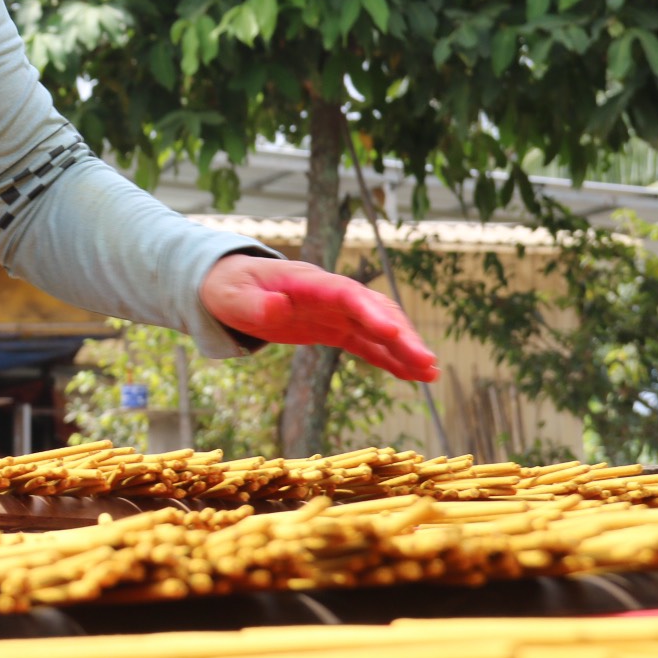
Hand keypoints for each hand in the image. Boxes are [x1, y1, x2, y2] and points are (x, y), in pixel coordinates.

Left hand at [199, 255, 437, 382]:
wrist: (226, 285)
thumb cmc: (227, 287)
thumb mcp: (232, 297)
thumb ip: (254, 305)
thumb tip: (276, 309)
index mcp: (306, 281)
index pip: (346, 293)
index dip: (370, 311)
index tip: (393, 333)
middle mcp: (329, 293)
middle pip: (373, 310)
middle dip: (401, 335)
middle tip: (427, 363)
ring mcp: (334, 311)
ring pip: (377, 327)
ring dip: (404, 348)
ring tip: (431, 374)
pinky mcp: (333, 328)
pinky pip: (366, 343)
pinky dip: (389, 358)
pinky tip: (413, 376)